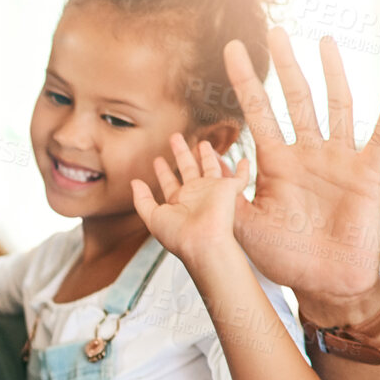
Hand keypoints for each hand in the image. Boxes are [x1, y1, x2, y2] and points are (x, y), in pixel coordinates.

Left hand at [131, 135, 250, 267]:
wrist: (203, 242)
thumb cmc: (178, 235)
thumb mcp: (153, 216)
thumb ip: (142, 199)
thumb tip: (134, 182)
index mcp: (178, 202)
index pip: (169, 182)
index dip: (163, 171)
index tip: (157, 160)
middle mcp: (195, 195)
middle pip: (187, 168)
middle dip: (181, 153)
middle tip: (174, 137)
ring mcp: (212, 191)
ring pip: (209, 167)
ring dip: (206, 155)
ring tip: (201, 142)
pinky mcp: (229, 189)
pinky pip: (240, 178)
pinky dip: (244, 170)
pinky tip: (245, 160)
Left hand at [226, 28, 379, 324]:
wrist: (324, 282)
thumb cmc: (286, 256)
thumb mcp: (244, 227)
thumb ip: (226, 199)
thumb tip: (202, 176)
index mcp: (275, 163)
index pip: (257, 112)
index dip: (245, 81)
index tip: (231, 49)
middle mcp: (306, 153)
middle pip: (296, 99)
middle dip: (285, 66)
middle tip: (276, 31)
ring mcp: (338, 160)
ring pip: (336, 107)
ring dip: (332, 75)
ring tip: (325, 42)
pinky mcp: (366, 175)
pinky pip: (379, 139)